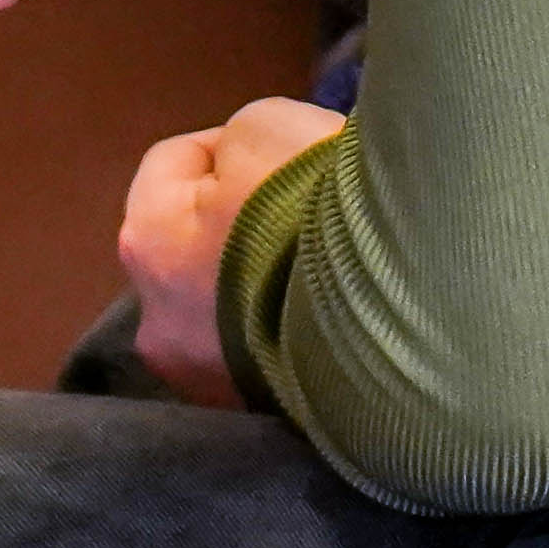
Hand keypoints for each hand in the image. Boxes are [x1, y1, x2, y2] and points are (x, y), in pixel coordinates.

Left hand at [115, 94, 344, 403]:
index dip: (229, 143)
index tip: (284, 147)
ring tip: (329, 265)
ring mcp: (205, 383)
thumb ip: (240, 140)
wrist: (402, 314)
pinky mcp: (258, 420)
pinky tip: (338, 315)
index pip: (174, 163)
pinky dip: (292, 330)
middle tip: (309, 204)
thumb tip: (249, 170)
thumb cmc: (314, 208)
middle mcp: (157, 324)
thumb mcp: (271, 127)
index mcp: (145, 242)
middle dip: (245, 218)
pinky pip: (268, 354)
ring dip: (266, 281)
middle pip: (197, 243)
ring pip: (231, 307)